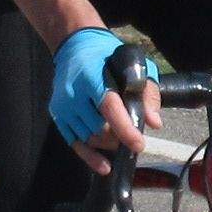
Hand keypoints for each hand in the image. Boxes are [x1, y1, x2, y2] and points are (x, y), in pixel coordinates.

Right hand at [50, 28, 159, 171]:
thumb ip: (147, 92)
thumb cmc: (108, 55)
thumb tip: (154, 123)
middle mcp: (73, 92)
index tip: (139, 144)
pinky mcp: (58, 114)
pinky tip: (104, 166)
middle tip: (132, 136)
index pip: (108, 107)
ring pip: (88, 138)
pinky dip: (90, 157)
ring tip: (119, 138)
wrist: (73, 44)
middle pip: (98, 128)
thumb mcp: (134, 65)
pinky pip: (74, 142)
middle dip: (119, 138)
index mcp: (92, 76)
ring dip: (107, 145)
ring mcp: (63, 105)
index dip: (124, 128)